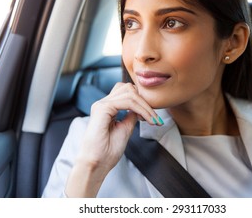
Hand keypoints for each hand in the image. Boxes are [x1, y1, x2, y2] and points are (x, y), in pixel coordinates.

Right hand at [65, 82, 161, 196]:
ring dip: (145, 106)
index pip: (127, 93)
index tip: (153, 118)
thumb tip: (141, 108)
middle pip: (129, 88)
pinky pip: (128, 101)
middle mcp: (103, 103)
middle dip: (145, 101)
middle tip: (154, 118)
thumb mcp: (125, 129)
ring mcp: (102, 104)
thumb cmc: (107, 151)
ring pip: (130, 92)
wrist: (97, 164)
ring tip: (152, 120)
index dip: (142, 101)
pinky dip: (141, 109)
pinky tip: (146, 119)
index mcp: (107, 108)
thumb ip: (131, 116)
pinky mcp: (103, 108)